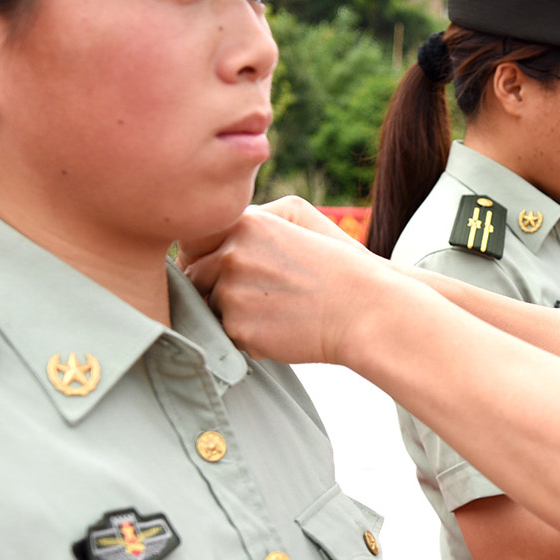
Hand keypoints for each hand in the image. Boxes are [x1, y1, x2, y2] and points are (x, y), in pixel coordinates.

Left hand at [183, 198, 398, 365]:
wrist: (364, 309)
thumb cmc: (334, 268)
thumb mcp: (294, 221)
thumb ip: (245, 226)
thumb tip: (202, 247)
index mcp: (244, 223)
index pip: (194, 243)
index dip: (207, 260)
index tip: (228, 271)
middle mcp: (231, 254)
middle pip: (194, 278)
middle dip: (213, 290)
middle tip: (255, 299)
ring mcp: (231, 292)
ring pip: (208, 309)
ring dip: (230, 316)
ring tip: (273, 314)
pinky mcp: (238, 328)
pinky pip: (226, 337)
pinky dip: (248, 339)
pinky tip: (280, 330)